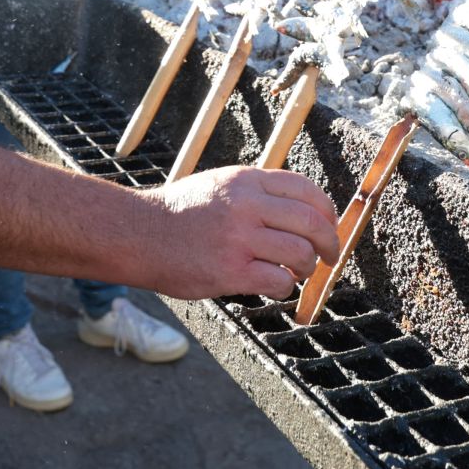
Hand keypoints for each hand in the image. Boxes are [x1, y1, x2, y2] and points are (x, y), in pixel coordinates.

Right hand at [141, 166, 340, 299]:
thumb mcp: (219, 184)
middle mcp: (246, 205)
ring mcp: (238, 238)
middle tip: (329, 258)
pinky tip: (273, 287)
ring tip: (294, 273)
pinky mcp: (229, 270)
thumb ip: (255, 192)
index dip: (327, 213)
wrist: (138, 233)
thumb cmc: (179, 213)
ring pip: (300, 254)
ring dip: (305, 268)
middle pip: (312, 223)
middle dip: (329, 244)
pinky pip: (278, 281)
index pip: (306, 191)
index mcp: (246, 181)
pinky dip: (284, 288)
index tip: (328, 228)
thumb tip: (299, 210)